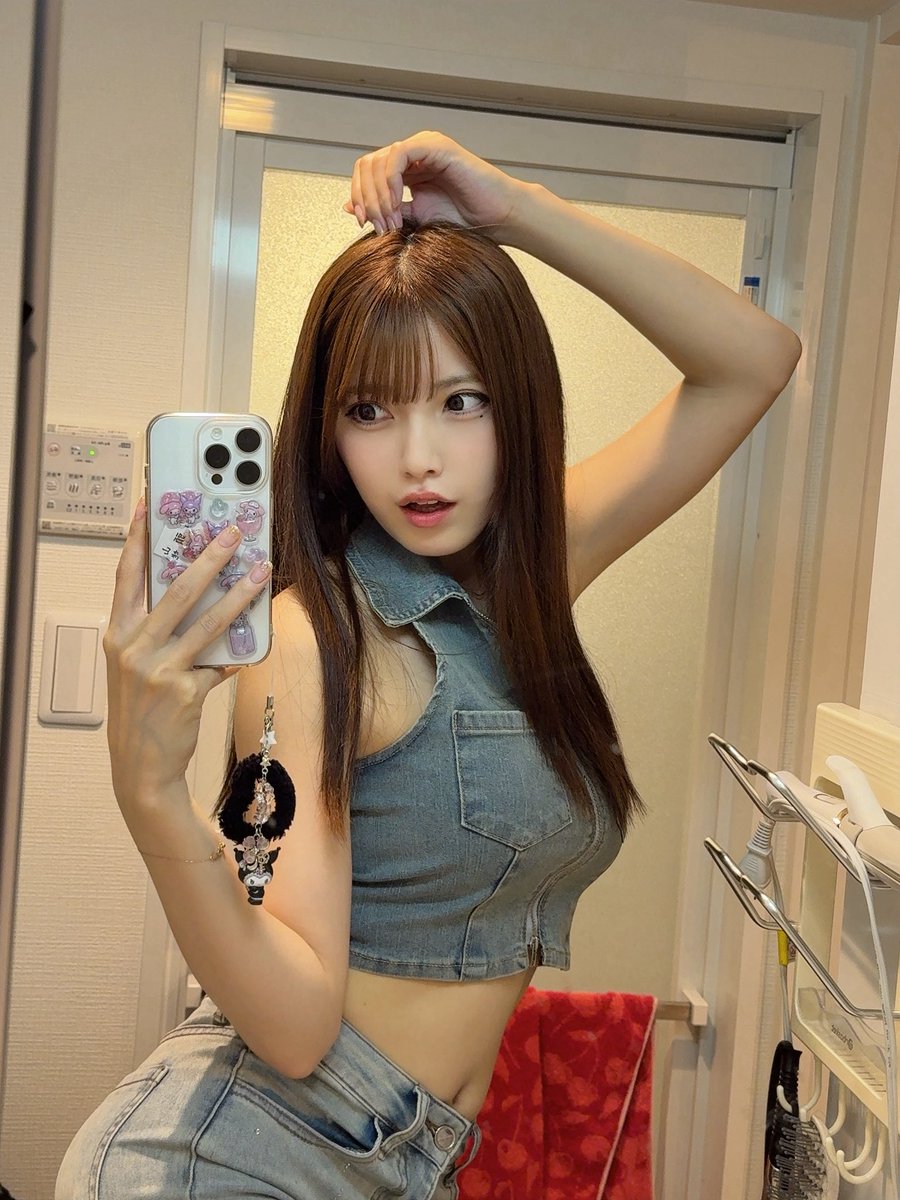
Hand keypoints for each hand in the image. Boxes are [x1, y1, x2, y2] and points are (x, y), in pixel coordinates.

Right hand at [102, 499, 271, 807]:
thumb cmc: (142, 710)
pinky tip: (258, 637)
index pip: (126, 576)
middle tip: (233, 533)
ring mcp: (158, 669)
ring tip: (260, 571)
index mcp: (118, 634)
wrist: (140, 766)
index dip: (136, 539)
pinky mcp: (184, 691)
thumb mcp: (134, 665)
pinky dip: (240, 650)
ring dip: (238, 593)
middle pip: (175, 590)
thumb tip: (202, 596)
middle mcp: (133, 647)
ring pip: (206, 621)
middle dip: (208, 557)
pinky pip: (221, 661)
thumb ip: (156, 631)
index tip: (148, 505)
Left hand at [342, 130, 529, 241]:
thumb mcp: (414, 217)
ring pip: (379, 160)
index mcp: (405, 167)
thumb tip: (350, 207)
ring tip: (390, 221)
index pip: (366, 172)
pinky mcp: (434, 145)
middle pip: (367, 165)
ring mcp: (422, 146)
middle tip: (378, 226)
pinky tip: (397, 204)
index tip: (363, 224)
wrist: (493, 218)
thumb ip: (385, 210)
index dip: (359, 196)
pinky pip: (398, 156)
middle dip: (366, 198)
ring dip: (378, 195)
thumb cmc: (463, 219)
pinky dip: (390, 182)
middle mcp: (411, 152)